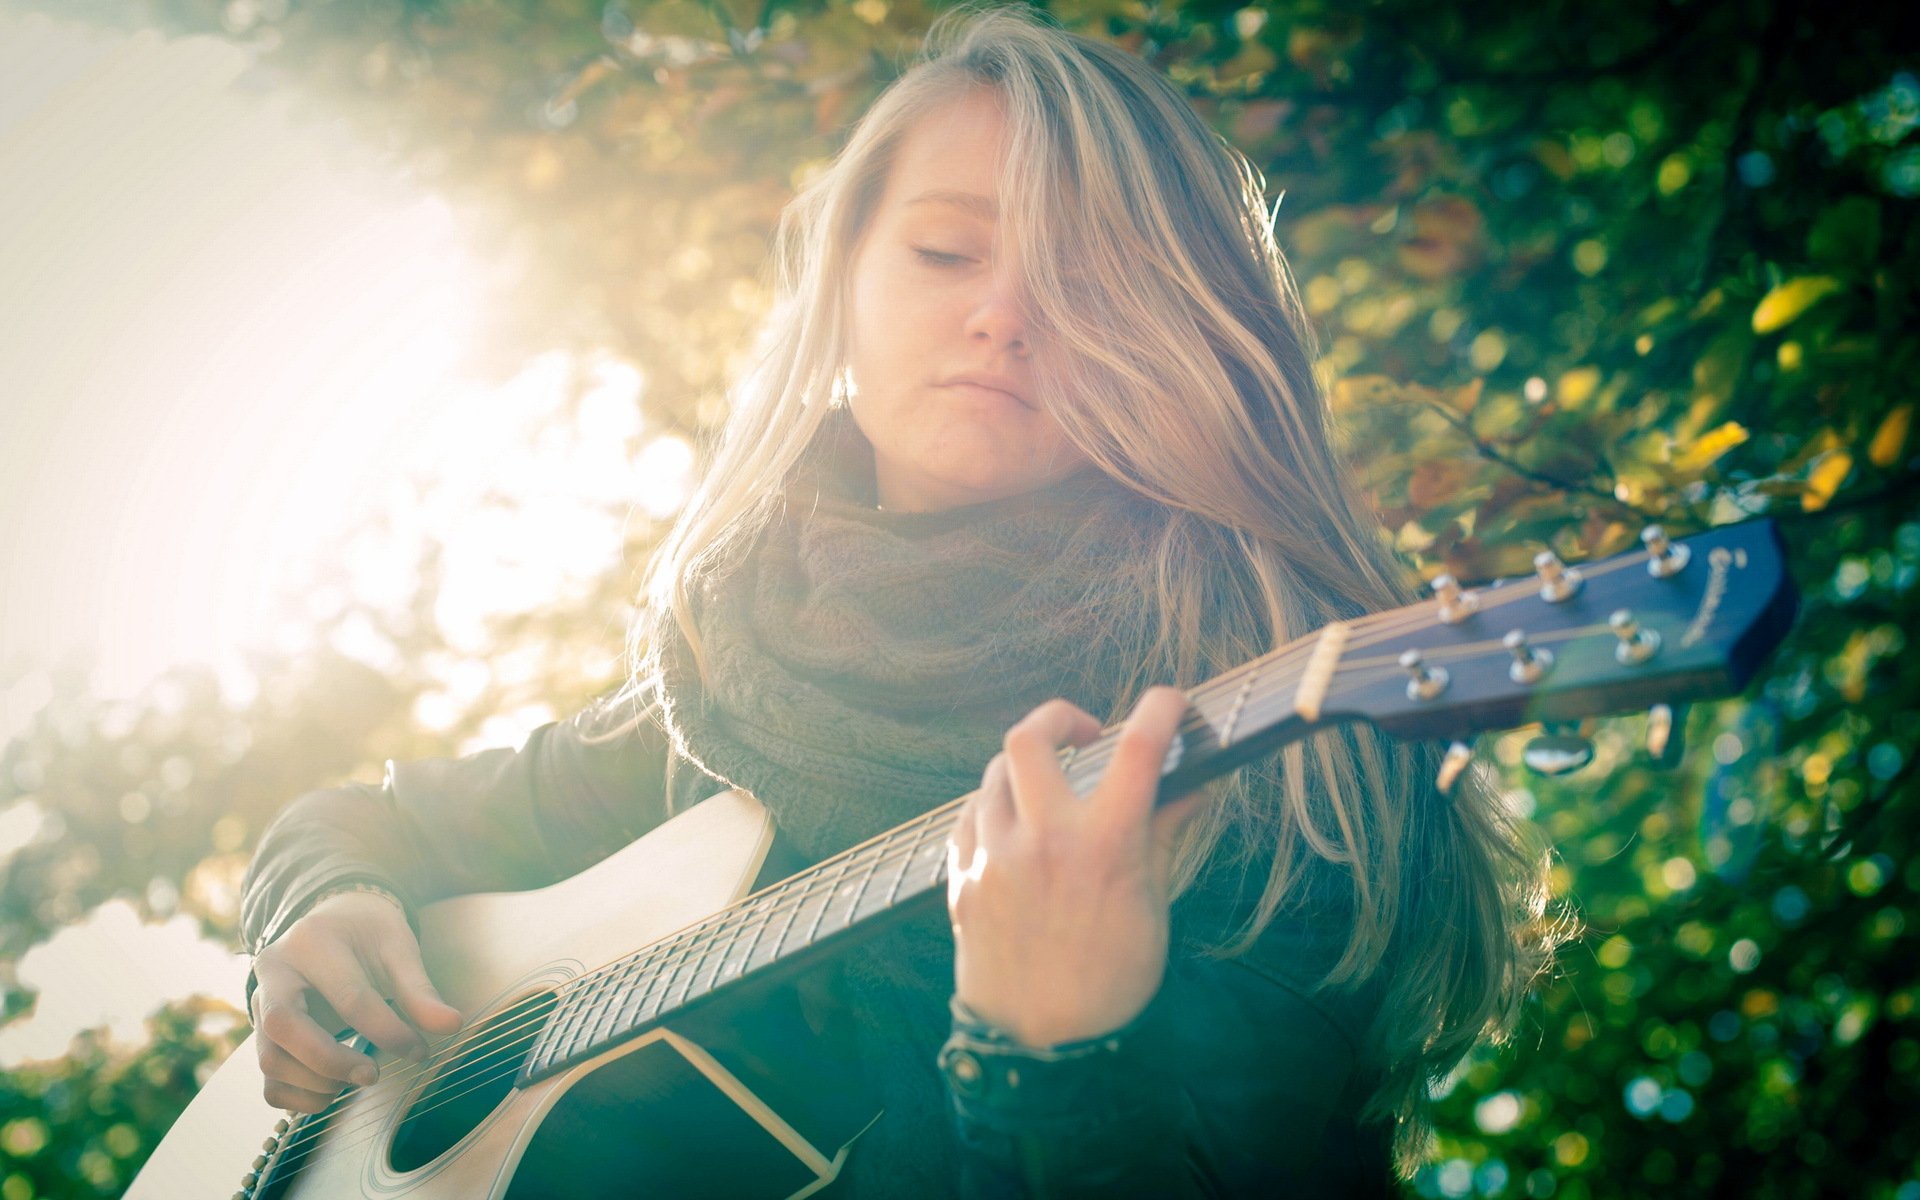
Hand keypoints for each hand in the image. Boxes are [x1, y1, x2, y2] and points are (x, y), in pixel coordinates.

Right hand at [249, 890, 462, 1112]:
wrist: (332, 920)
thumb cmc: (368, 934)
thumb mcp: (398, 947)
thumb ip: (420, 989)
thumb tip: (452, 1026)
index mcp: (313, 943)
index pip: (348, 997)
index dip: (387, 1031)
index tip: (420, 1051)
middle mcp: (273, 973)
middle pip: (285, 1027)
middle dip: (332, 1061)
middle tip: (374, 1075)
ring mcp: (259, 1005)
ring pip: (271, 1060)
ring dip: (317, 1082)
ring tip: (359, 1075)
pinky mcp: (261, 1036)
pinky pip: (268, 1082)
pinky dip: (301, 1098)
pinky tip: (336, 1088)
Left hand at [946, 686, 1204, 1047]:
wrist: (1039, 1045)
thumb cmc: (1108, 981)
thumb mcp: (1151, 908)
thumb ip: (1163, 835)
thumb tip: (1193, 786)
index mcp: (1103, 845)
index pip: (1139, 748)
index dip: (1162, 709)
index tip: (1171, 704)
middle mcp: (1041, 839)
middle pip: (1030, 736)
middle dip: (1058, 718)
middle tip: (1083, 732)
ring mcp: (993, 856)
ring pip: (993, 775)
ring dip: (1024, 770)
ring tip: (1049, 791)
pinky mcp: (962, 878)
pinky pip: (969, 817)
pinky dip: (993, 809)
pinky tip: (1013, 827)